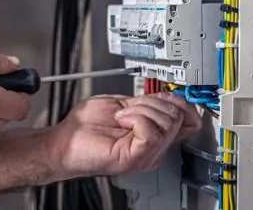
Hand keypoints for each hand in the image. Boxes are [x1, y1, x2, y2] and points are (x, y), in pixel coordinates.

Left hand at [50, 92, 201, 176]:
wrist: (65, 140)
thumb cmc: (85, 126)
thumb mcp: (122, 105)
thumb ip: (145, 102)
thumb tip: (167, 97)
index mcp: (153, 134)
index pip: (187, 120)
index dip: (181, 102)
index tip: (166, 95)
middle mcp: (154, 147)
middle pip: (177, 117)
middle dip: (152, 102)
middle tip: (129, 107)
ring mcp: (146, 154)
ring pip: (166, 123)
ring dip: (140, 109)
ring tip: (121, 116)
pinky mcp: (135, 158)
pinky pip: (151, 133)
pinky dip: (135, 118)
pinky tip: (121, 120)